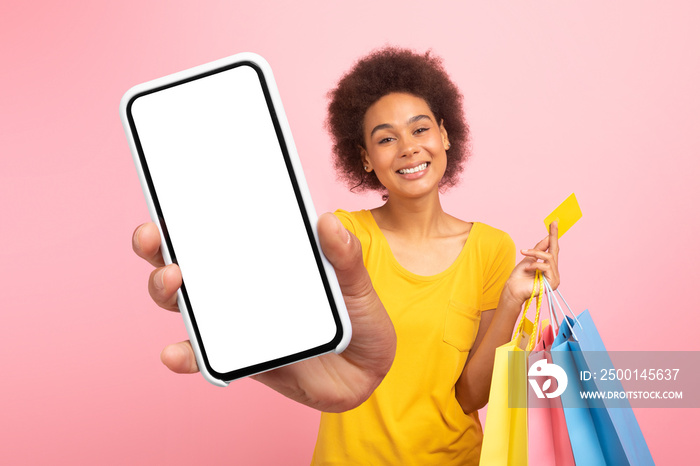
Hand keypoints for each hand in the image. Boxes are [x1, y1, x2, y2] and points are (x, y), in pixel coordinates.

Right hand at [132, 214, 395, 411]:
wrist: (368, 374)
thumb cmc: (358, 319)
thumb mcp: (356, 284)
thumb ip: (344, 257)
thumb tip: (328, 221)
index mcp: (266, 259)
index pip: (221, 230)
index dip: (190, 211)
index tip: (171, 191)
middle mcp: (241, 286)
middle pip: (188, 262)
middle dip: (160, 245)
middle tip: (154, 234)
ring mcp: (236, 321)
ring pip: (187, 304)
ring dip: (167, 290)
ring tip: (173, 279)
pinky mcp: (240, 357)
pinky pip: (206, 357)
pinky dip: (186, 356)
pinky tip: (176, 353)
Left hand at [503, 221, 559, 306]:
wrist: (512, 289)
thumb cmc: (519, 276)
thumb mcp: (528, 258)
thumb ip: (539, 249)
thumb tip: (547, 237)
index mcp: (548, 266)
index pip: (552, 249)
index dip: (553, 236)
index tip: (554, 223)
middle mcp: (554, 272)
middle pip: (555, 251)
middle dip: (553, 236)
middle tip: (553, 223)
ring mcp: (554, 278)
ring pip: (549, 257)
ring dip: (535, 253)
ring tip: (524, 253)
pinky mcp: (553, 282)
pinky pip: (546, 267)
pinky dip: (535, 265)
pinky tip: (528, 268)